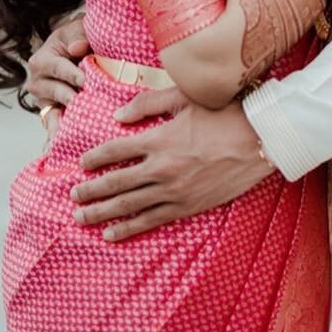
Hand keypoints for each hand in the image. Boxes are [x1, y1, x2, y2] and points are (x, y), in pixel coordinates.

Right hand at [25, 13, 88, 124]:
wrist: (76, 50)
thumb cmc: (77, 38)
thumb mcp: (78, 29)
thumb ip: (79, 35)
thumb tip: (77, 48)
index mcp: (42, 59)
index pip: (58, 68)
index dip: (73, 74)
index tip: (86, 81)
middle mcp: (36, 81)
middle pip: (57, 91)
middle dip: (72, 97)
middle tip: (86, 103)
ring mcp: (42, 99)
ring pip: (54, 110)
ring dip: (68, 118)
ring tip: (79, 128)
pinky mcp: (49, 112)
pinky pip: (51, 125)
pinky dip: (54, 135)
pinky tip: (55, 147)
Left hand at [72, 101, 268, 240]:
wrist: (259, 141)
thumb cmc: (223, 113)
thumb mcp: (183, 98)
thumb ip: (147, 104)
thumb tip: (118, 117)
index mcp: (158, 139)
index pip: (115, 150)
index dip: (95, 157)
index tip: (80, 164)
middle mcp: (161, 168)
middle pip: (115, 182)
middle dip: (90, 191)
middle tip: (73, 197)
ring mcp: (173, 191)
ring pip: (128, 205)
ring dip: (102, 213)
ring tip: (82, 218)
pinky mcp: (186, 207)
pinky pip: (151, 221)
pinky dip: (128, 228)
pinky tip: (112, 233)